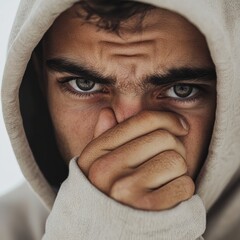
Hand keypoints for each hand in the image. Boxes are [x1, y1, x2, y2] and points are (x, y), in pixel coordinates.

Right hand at [78, 109, 194, 210]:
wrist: (106, 232)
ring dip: (178, 170)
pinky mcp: (148, 210)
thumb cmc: (107, 191)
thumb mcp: (96, 163)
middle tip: (168, 159)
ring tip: (164, 179)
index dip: (167, 118)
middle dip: (175, 147)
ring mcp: (126, 191)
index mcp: (96, 153)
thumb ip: (103, 137)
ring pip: (176, 161)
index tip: (180, 126)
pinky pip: (184, 185)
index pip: (142, 121)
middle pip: (164, 138)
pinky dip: (182, 189)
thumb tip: (107, 112)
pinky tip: (168, 195)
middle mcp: (106, 170)